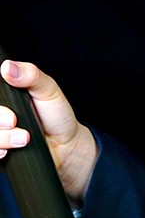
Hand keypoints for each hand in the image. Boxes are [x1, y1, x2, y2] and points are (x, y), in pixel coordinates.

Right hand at [0, 60, 98, 202]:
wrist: (65, 145)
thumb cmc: (56, 114)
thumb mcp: (47, 89)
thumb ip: (31, 75)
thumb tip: (8, 67)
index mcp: (6, 94)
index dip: (0, 103)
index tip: (10, 111)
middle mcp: (1, 112)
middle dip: (0, 120)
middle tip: (14, 121)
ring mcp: (0, 131)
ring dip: (3, 138)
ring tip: (24, 139)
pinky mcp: (0, 149)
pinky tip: (8, 151)